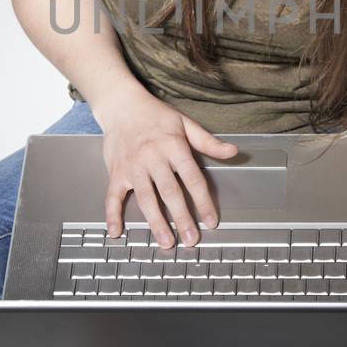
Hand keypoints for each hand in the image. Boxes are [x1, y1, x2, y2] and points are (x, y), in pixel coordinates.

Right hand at [99, 91, 237, 248]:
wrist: (121, 105)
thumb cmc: (156, 116)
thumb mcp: (185, 123)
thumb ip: (208, 142)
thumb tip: (234, 151)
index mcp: (174, 147)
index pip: (193, 178)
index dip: (203, 202)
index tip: (211, 222)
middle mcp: (153, 158)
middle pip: (170, 192)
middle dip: (182, 218)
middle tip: (191, 239)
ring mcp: (133, 167)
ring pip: (145, 198)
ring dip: (156, 222)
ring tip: (166, 241)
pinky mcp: (116, 172)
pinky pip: (113, 196)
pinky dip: (112, 215)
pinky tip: (117, 232)